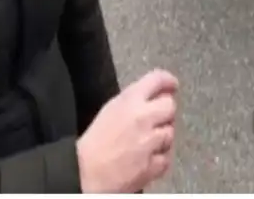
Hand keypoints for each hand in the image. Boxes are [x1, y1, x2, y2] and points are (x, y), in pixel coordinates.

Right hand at [77, 69, 178, 192]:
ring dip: (161, 138)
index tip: (171, 86)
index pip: (157, 80)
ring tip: (143, 145)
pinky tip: (144, 160)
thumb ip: (132, 101)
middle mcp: (143, 117)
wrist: (82, 174)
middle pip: (170, 106)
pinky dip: (158, 160)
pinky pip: (166, 158)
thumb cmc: (91, 144)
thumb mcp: (109, 110)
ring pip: (170, 133)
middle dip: (165, 113)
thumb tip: (153, 97)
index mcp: (129, 101)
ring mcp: (150, 141)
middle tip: (154, 122)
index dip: (167, 81)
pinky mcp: (153, 164)